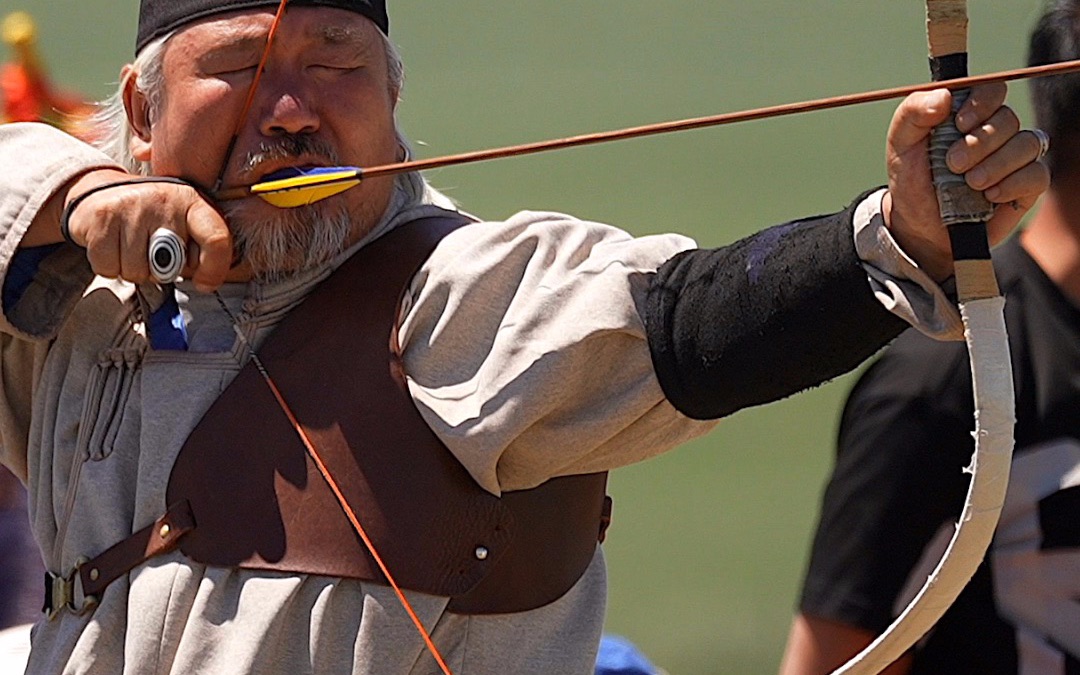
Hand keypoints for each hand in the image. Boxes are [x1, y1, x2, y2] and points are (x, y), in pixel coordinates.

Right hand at [58, 169, 232, 292]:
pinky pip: (108, 267)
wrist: (102, 190)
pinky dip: (109, 266)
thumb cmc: (151, 217)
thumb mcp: (184, 226)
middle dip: (161, 271)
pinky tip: (112, 247)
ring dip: (132, 270)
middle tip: (154, 255)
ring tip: (131, 249)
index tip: (204, 283)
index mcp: (193, 202)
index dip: (213, 270)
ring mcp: (131, 205)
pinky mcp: (102, 215)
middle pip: (170, 266)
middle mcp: (164, 199)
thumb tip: (205, 282)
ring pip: (136, 271)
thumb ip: (201, 251)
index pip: (216, 239)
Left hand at [882, 83, 1048, 280]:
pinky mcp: (1025, 185)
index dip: (981, 102)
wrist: (919, 226)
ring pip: (1027, 144)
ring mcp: (1013, 158)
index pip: (991, 90)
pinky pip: (1037, 174)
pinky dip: (1014, 183)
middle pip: (1007, 119)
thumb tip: (944, 96)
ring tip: (970, 183)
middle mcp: (995, 132)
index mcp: (967, 114)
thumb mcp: (900, 144)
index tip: (959, 124)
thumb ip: (913, 113)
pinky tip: (990, 195)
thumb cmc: (912, 180)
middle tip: (953, 164)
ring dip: (997, 164)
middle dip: (980, 142)